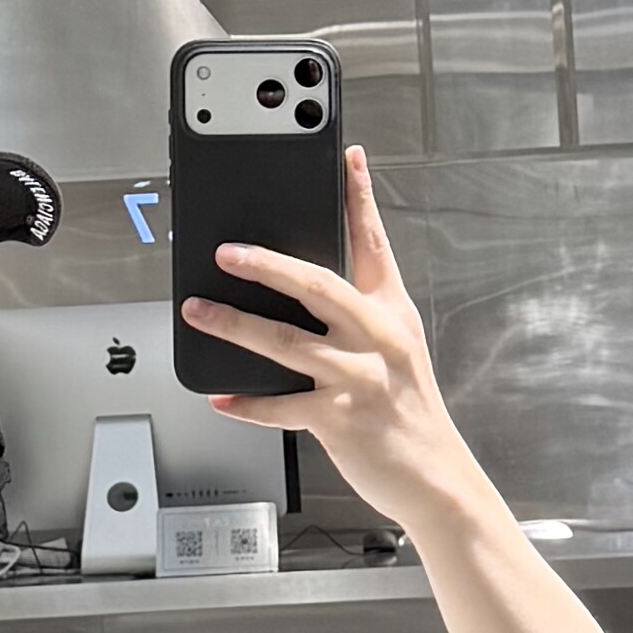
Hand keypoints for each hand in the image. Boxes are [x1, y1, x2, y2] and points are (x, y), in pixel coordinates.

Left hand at [181, 145, 489, 532]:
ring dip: (234, 326)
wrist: (434, 476)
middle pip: (315, 284)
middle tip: (226, 251)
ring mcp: (357, 377)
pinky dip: (247, 404)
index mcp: (390, 312)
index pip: (373, 242)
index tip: (348, 156)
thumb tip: (302, 295)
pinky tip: (220, 398)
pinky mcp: (340, 419)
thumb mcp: (396, 352)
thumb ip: (360, 318)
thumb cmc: (407, 413)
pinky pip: (281, 407)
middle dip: (266, 265)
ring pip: (285, 343)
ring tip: (198, 312)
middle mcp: (376, 337)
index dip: (359, 197)